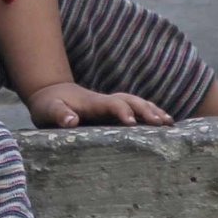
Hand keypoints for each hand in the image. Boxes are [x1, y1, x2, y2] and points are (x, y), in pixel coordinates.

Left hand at [23, 82, 174, 129]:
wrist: (52, 94)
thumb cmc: (49, 105)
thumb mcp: (48, 110)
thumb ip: (59, 114)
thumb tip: (72, 121)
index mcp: (91, 103)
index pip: (111, 104)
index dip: (122, 111)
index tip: (132, 123)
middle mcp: (104, 101)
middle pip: (130, 100)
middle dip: (146, 110)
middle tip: (162, 123)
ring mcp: (110, 105)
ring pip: (136, 103)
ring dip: (152, 110)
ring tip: (170, 122)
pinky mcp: (112, 111)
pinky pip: (135, 109)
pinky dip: (150, 113)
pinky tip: (164, 122)